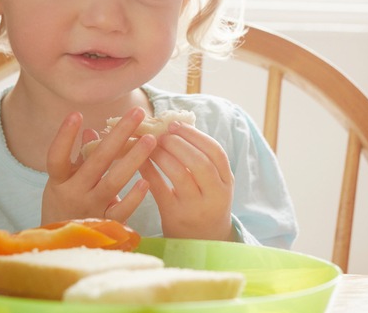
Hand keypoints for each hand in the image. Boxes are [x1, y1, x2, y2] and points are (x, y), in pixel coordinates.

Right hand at [41, 108, 155, 224]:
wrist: (64, 250)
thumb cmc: (65, 208)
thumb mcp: (65, 184)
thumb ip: (78, 160)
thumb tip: (91, 132)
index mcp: (58, 181)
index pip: (57, 157)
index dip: (64, 136)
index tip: (76, 114)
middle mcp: (72, 194)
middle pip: (96, 161)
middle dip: (119, 134)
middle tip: (138, 113)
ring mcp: (90, 209)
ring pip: (113, 181)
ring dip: (134, 159)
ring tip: (150, 140)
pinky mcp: (106, 224)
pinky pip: (121, 209)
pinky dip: (134, 196)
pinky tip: (147, 181)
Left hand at [140, 121, 234, 240]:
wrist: (202, 243)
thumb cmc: (205, 205)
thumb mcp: (215, 185)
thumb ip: (204, 161)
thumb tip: (177, 127)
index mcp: (226, 183)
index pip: (216, 152)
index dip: (195, 135)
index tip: (177, 125)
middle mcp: (215, 196)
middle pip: (199, 162)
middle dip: (178, 143)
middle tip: (162, 134)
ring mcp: (195, 208)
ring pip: (180, 174)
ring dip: (163, 155)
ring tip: (151, 145)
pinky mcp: (174, 217)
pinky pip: (159, 189)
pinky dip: (149, 171)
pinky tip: (141, 161)